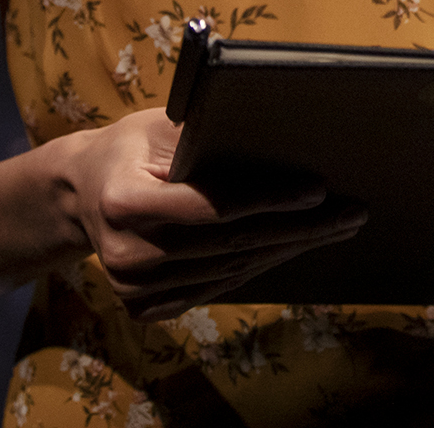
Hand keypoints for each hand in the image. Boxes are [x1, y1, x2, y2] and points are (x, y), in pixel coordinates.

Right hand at [61, 109, 366, 320]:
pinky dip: (259, 266)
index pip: (212, 207)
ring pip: (230, 271)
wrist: (81, 194)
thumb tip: (278, 136)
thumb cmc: (132, 148)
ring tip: (336, 227)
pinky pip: (216, 286)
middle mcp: (125, 254)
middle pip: (230, 245)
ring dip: (289, 249)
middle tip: (351, 213)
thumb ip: (206, 136)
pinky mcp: (144, 307)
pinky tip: (294, 246)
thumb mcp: (158, 127)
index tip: (319, 189)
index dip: (269, 200)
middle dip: (300, 229)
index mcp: (123, 203)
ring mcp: (132, 288)